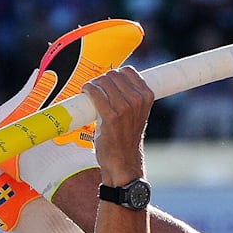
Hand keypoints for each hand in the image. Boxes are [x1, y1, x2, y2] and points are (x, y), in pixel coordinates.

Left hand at [84, 67, 153, 185]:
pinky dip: (88, 90)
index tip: (108, 83)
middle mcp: (137, 100)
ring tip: (91, 94)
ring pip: (103, 82)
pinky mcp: (110, 116)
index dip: (115, 74)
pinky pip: (95, 93)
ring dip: (93, 85)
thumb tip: (112, 80)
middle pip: (113, 75)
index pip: (128, 71)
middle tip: (97, 90)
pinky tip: (86, 93)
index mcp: (147, 96)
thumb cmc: (127, 138)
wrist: (124, 162)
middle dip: (102, 80)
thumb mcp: (137, 114)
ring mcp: (124, 108)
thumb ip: (130, 97)